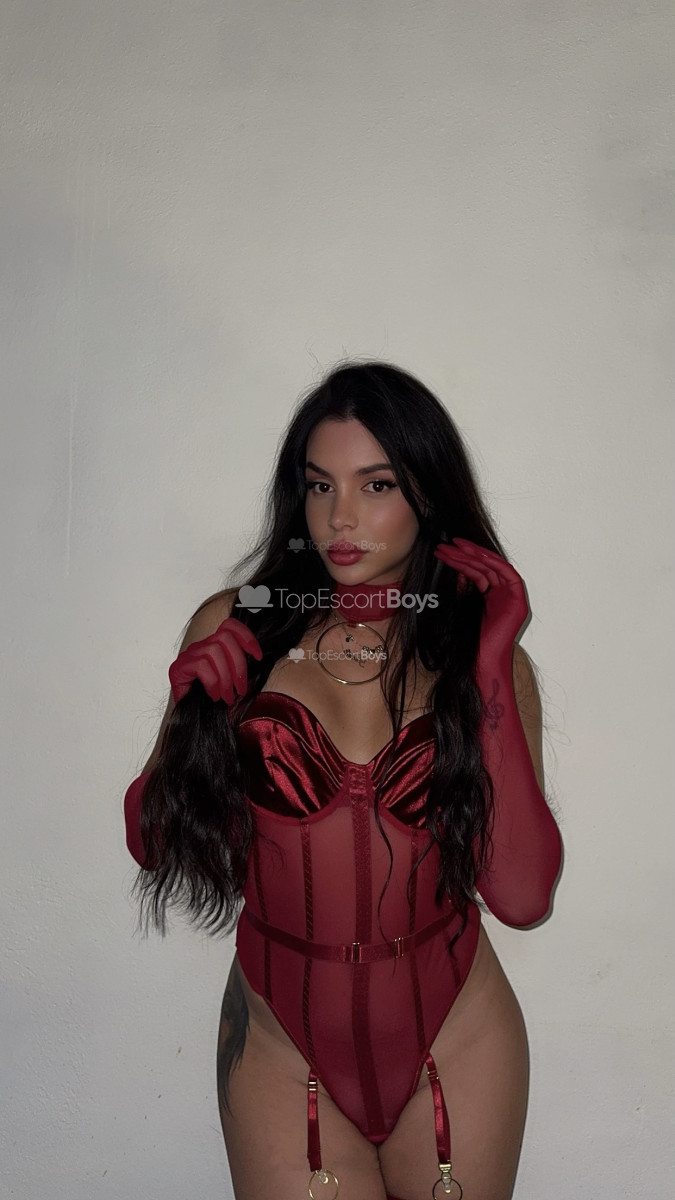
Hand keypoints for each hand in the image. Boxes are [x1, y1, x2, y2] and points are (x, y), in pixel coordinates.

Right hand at [168, 616, 262, 704]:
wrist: (194, 722)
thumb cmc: (215, 702)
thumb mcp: (235, 681)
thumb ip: (243, 667)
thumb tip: (260, 658)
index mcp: (214, 646)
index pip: (230, 625)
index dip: (246, 636)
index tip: (258, 657)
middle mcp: (200, 647)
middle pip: (225, 637)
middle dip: (239, 665)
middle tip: (241, 689)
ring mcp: (188, 656)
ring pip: (214, 652)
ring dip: (226, 679)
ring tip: (228, 697)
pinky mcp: (178, 668)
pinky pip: (202, 666)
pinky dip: (212, 683)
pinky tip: (214, 696)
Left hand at [433, 538, 528, 656]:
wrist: (481, 660)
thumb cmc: (470, 640)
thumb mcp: (462, 607)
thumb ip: (463, 589)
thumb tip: (457, 571)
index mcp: (490, 596)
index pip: (476, 571)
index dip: (461, 559)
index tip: (445, 550)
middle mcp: (502, 595)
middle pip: (484, 567)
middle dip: (465, 553)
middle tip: (447, 544)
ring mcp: (512, 598)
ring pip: (494, 567)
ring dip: (476, 554)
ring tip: (456, 546)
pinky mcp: (519, 602)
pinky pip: (509, 575)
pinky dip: (494, 563)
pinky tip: (477, 555)